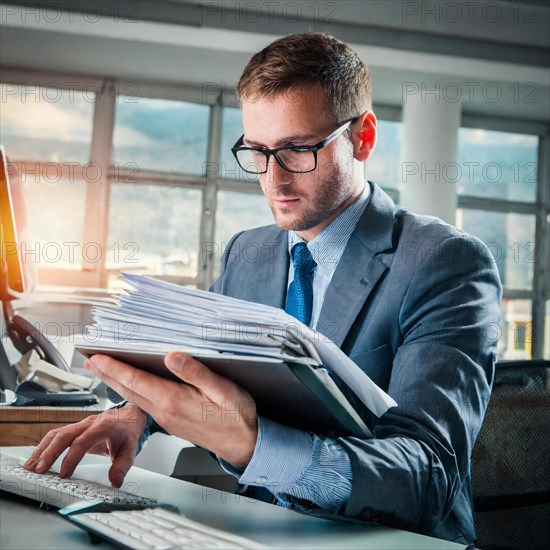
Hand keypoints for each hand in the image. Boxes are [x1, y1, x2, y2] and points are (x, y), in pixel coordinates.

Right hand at [23, 404, 146, 486]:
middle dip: (49, 453)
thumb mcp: (131, 448)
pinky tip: (36, 458)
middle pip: (64, 435)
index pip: (82, 441)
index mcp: (103, 427)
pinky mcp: (75, 429)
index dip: (71, 458)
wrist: (129, 416)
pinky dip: (45, 446)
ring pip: (56, 433)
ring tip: (30, 466)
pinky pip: (57, 435)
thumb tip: (115, 482)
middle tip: (38, 470)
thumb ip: (123, 465)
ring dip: (42, 449)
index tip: (64, 474)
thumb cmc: (128, 431)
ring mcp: (80, 425)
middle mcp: (88, 423)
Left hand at [84, 352, 258, 467]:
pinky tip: (132, 387)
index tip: (98, 356)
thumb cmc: (236, 416)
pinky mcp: (172, 422)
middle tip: (90, 361)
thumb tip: (172, 357)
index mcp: (174, 401)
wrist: (243, 443)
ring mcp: (166, 419)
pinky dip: (131, 392)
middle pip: (128, 390)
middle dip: (107, 375)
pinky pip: (144, 405)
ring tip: (104, 372)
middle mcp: (165, 412)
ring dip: (116, 384)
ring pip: (134, 398)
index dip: (114, 367)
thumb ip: (196, 373)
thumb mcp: (223, 390)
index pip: (136, 381)